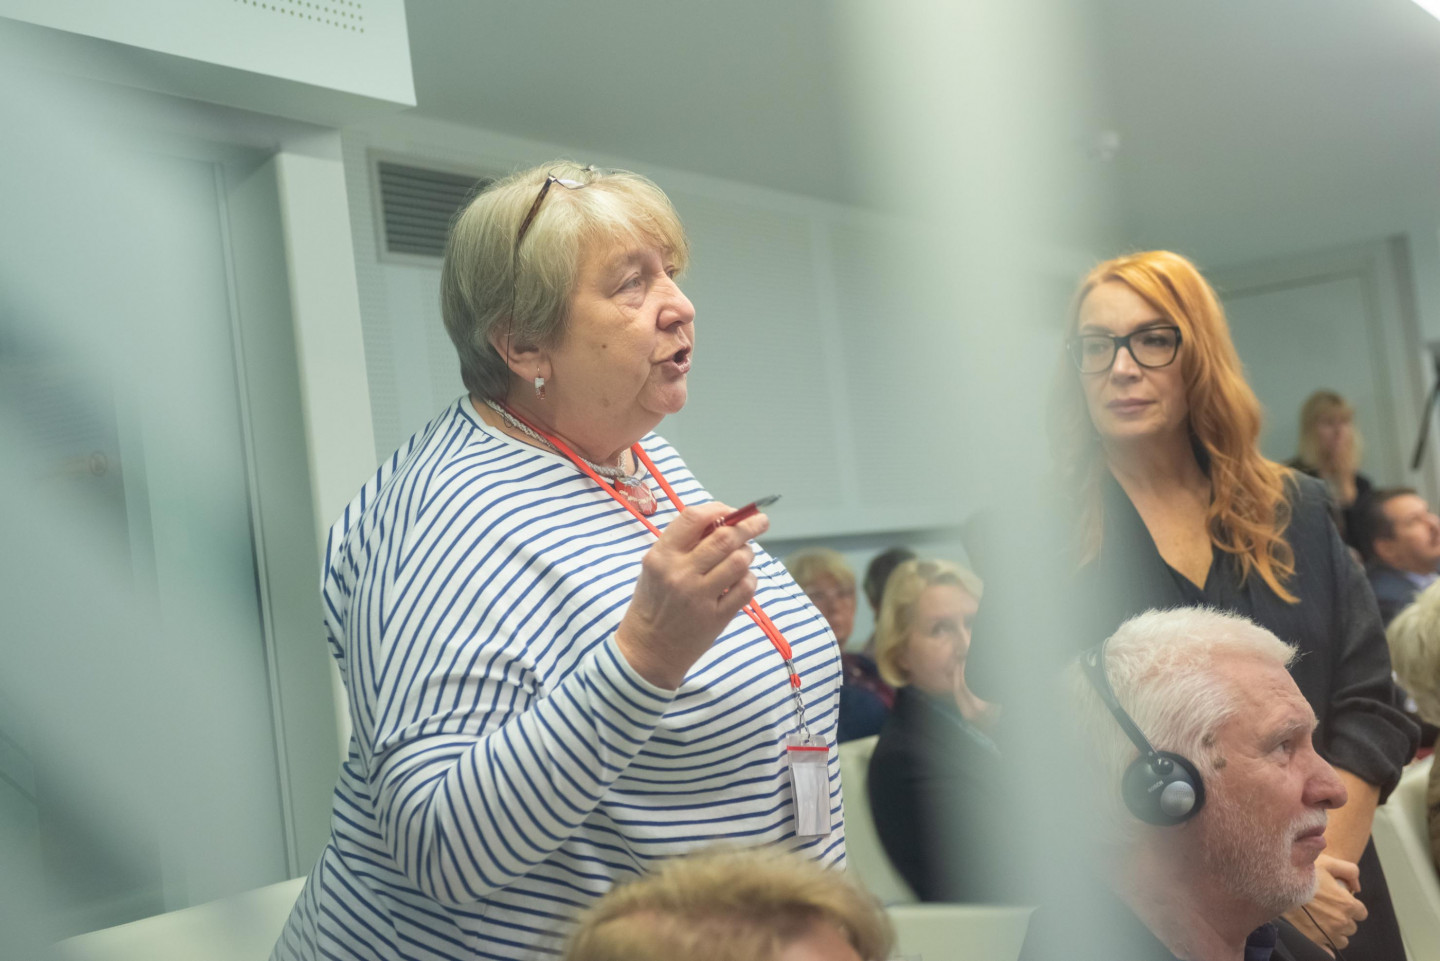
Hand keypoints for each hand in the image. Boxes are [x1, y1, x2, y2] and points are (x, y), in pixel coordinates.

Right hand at [616, 502, 768, 689]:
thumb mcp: (655, 567)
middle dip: (749, 525)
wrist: (648, 650)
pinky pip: (746, 588)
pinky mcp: (716, 617)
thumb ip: (682, 544)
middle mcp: (680, 573)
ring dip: (748, 554)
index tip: (731, 511)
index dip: (718, 509)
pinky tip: (742, 580)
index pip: (694, 517)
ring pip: (740, 560)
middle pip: (725, 537)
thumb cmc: (653, 603)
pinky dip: (750, 579)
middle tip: (760, 521)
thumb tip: (721, 519)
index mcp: (661, 556)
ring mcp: (699, 596)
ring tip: (744, 556)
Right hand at [1282, 855, 1365, 955]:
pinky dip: (1326, 945)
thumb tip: (1357, 887)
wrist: (1277, 887)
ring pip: (1342, 940)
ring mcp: (1328, 934)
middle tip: (1329, 908)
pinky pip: (1328, 951)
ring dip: (1336, 932)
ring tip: (1322, 920)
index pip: (1361, 913)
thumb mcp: (1328, 863)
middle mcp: (1341, 922)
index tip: (1341, 901)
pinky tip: (1318, 934)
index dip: (1352, 906)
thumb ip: (1350, 871)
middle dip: (1344, 919)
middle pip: (1351, 927)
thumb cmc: (1303, 874)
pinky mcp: (1315, 941)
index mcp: (1347, 904)